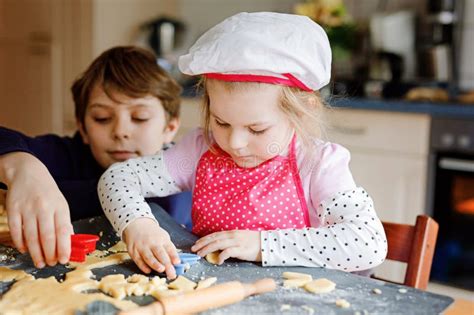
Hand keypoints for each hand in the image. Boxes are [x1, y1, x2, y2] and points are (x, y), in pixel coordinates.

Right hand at [0, 152, 72, 267]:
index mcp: (59, 207)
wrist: (28, 173)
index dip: (64, 247)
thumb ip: (64, 223)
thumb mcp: (61, 204)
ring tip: (40, 262)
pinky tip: (25, 250)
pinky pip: (16, 231)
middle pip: (47, 236)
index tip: (64, 260)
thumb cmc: (47, 193)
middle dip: (49, 254)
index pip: (63, 231)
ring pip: (31, 236)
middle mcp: (44, 207)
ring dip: (36, 253)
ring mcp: (27, 209)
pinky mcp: (13, 209)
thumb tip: (69, 243)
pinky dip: (21, 243)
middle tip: (51, 264)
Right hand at [123, 218, 179, 278]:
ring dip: (155, 264)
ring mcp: (142, 246)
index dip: (174, 256)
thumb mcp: (163, 238)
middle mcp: (152, 242)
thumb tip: (175, 264)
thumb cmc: (153, 235)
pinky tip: (148, 271)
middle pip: (160, 254)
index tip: (177, 262)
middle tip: (171, 273)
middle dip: (166, 264)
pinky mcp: (133, 251)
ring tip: (161, 270)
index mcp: (162, 239)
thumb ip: (169, 250)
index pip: (169, 248)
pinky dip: (143, 266)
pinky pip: (138, 260)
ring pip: (149, 257)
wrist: (137, 225)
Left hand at [191, 230, 261, 263]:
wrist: (267, 244)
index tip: (196, 244)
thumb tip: (219, 246)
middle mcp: (232, 236)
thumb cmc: (254, 243)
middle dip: (202, 244)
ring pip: (218, 244)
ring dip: (208, 249)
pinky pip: (228, 252)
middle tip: (194, 249)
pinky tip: (217, 261)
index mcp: (232, 233)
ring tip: (201, 254)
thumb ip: (230, 240)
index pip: (215, 235)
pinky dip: (221, 256)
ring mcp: (237, 242)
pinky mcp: (241, 250)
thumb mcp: (241, 238)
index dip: (204, 239)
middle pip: (214, 239)